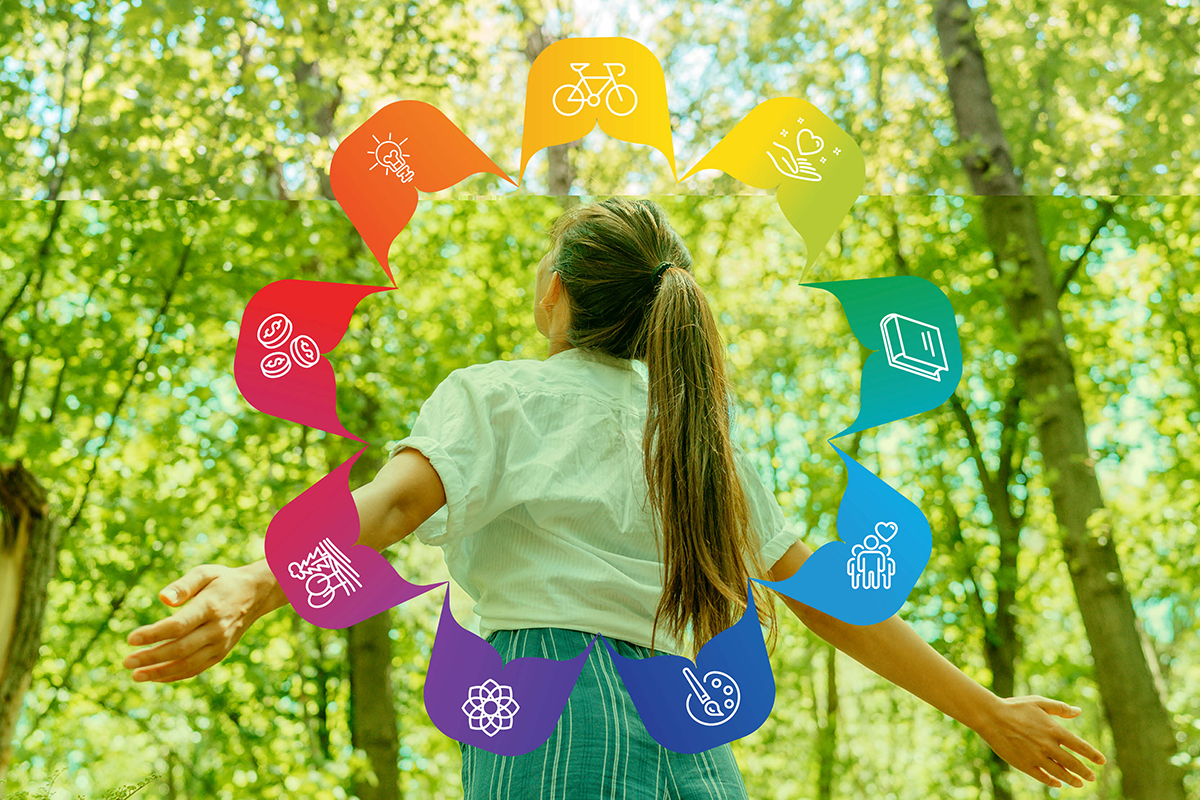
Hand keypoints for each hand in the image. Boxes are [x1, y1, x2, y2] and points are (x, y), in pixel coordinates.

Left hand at [123, 563, 268, 682]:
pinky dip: (175, 675)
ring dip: (159, 672)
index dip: (153, 634)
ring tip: (135, 675)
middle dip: (151, 658)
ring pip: (187, 664)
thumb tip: (162, 599)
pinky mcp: (221, 653)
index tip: (131, 639)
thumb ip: (183, 585)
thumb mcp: (205, 573)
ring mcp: (220, 644)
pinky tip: (155, 676)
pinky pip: (196, 669)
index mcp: (211, 607)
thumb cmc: (222, 581)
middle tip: (127, 662)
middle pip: (180, 649)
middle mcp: (217, 629)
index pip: (178, 625)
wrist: (256, 594)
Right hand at [975, 695, 1106, 788]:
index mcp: (1054, 730)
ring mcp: (1036, 757)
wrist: (991, 717)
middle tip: (1092, 777)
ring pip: (1060, 773)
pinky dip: (1052, 782)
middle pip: (1073, 764)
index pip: (1080, 746)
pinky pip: (1042, 777)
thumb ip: (1060, 708)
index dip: (1093, 755)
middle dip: (1085, 772)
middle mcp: (1048, 746)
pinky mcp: (1024, 764)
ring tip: (1079, 783)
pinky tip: (1057, 783)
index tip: (1102, 761)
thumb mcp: (1039, 702)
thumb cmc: (1015, 707)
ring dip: (1072, 779)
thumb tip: (1078, 712)